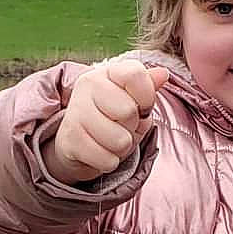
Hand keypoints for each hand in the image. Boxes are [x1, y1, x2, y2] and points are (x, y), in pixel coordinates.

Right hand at [46, 58, 169, 183]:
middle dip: (132, 127)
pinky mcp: (69, 138)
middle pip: (128, 111)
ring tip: (110, 140)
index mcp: (107, 72)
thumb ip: (148, 87)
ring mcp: (76, 111)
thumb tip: (163, 74)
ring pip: (120, 140)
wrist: (76, 142)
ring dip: (121, 148)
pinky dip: (109, 161)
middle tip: (121, 126)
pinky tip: (99, 151)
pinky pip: (107, 159)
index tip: (142, 107)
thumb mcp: (133, 101)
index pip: (135, 74)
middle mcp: (88, 85)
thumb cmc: (111, 118)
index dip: (146, 96)